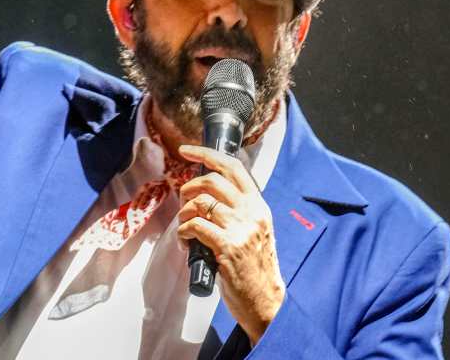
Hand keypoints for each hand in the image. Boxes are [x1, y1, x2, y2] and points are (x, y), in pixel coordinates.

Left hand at [176, 144, 285, 345]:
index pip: (233, 167)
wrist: (266, 300)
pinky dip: (182, 232)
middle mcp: (251, 212)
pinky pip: (194, 226)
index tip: (187, 150)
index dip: (207, 154)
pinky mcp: (227, 247)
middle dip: (189, 187)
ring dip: (183, 214)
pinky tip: (184, 242)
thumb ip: (240, 210)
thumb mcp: (256, 230)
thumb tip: (209, 192)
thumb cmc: (256, 267)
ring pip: (199, 204)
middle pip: (211, 181)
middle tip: (183, 201)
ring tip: (184, 228)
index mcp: (258, 205)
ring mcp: (240, 229)